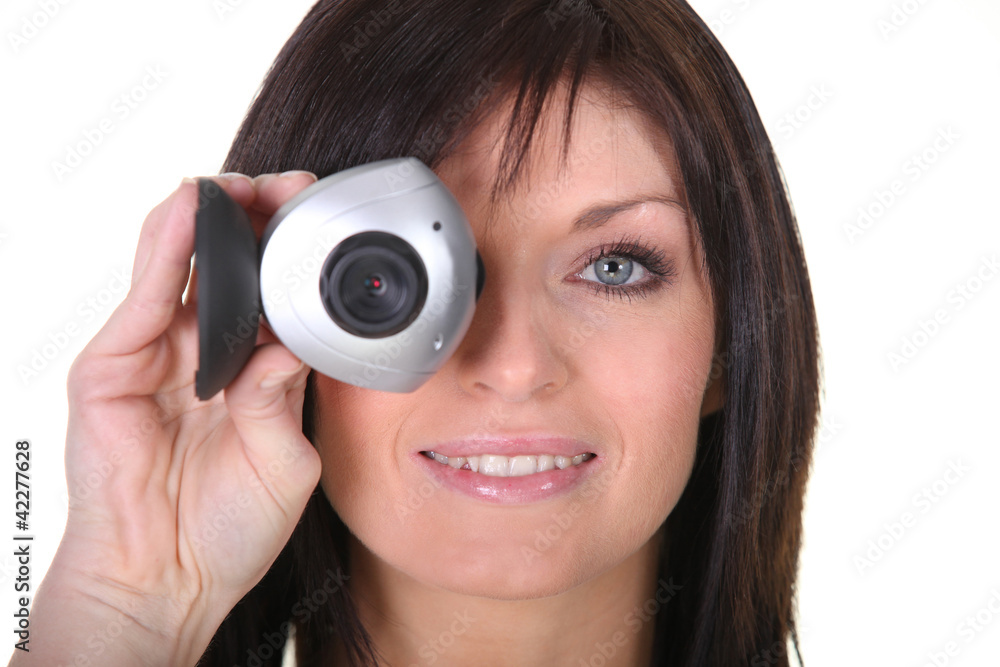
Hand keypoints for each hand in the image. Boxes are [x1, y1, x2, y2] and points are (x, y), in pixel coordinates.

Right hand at [14, 173, 321, 666]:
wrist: (170, 580)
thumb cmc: (230, 529)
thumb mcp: (284, 464)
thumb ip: (284, 401)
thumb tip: (289, 347)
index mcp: (253, 372)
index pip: (273, 296)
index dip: (294, 256)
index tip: (322, 218)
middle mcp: (206, 354)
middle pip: (229, 268)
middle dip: (257, 222)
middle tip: (289, 188)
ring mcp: (157, 355)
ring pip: (180, 265)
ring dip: (210, 218)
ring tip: (242, 183)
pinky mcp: (113, 366)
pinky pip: (144, 297)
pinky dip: (163, 248)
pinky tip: (188, 210)